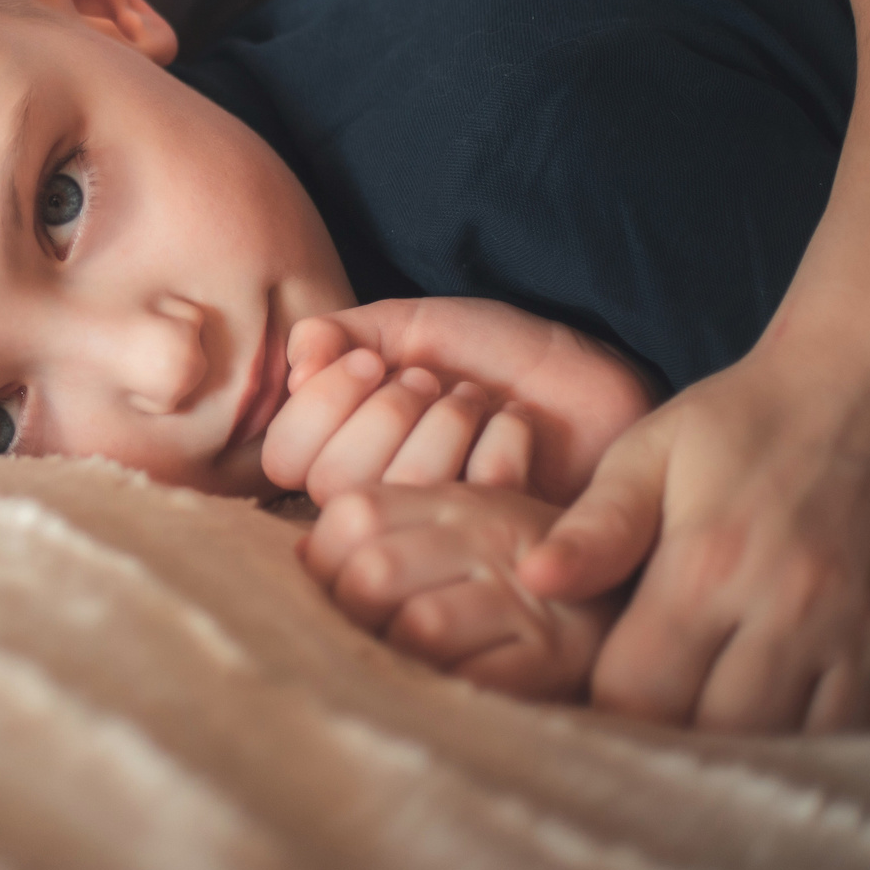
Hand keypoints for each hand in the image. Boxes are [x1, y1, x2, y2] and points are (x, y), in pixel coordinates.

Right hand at [285, 299, 649, 503]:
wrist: (585, 373)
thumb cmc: (491, 352)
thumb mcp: (409, 326)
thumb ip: (340, 334)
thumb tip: (297, 360)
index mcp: (341, 451)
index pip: (284, 456)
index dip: (322, 407)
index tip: (372, 362)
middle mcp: (376, 501)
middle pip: (333, 481)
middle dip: (386, 413)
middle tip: (432, 381)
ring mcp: (433, 529)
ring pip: (399, 495)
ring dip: (441, 426)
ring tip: (473, 398)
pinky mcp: (492, 543)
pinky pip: (469, 501)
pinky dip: (498, 441)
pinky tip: (516, 422)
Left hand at [307, 482, 616, 700]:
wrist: (639, 598)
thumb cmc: (521, 568)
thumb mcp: (460, 526)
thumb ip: (382, 530)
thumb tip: (300, 557)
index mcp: (454, 500)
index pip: (352, 513)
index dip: (321, 559)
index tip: (328, 590)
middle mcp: (488, 537)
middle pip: (372, 572)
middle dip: (348, 614)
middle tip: (357, 637)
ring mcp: (524, 597)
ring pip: (418, 626)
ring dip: (392, 656)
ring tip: (397, 664)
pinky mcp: (554, 658)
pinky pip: (473, 681)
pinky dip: (442, 690)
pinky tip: (440, 690)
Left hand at [518, 303, 869, 731]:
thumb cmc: (755, 416)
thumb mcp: (656, 449)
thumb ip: (597, 524)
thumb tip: (534, 581)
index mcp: (712, 566)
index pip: (640, 694)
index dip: (611, 699)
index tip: (606, 677)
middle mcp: (797, 613)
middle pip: (716, 734)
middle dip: (678, 726)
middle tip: (665, 688)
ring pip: (797, 744)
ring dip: (756, 733)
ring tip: (729, 686)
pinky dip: (834, 729)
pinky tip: (801, 687)